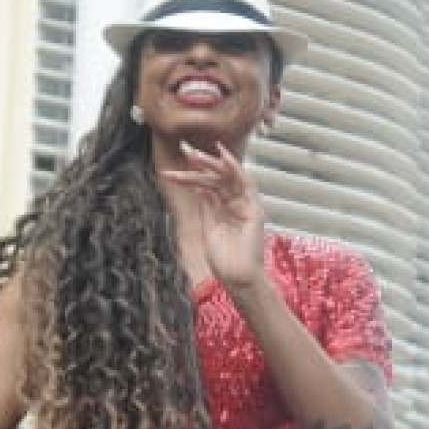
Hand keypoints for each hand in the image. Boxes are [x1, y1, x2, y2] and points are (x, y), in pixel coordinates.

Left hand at [158, 138, 268, 287]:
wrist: (237, 278)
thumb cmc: (224, 261)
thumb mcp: (209, 229)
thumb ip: (208, 208)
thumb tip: (200, 188)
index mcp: (224, 210)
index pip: (208, 186)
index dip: (191, 176)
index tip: (174, 170)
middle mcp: (235, 204)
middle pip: (217, 177)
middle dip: (200, 163)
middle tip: (184, 149)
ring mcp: (246, 205)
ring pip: (228, 176)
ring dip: (211, 163)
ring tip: (194, 154)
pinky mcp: (254, 209)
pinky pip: (246, 183)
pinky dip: (235, 168)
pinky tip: (222, 157)